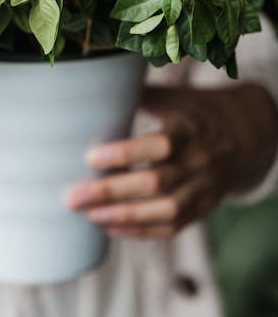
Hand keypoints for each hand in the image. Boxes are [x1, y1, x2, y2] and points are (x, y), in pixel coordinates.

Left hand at [66, 84, 277, 238]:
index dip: (125, 153)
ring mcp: (204, 188)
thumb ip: (139, 95)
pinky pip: (173, 227)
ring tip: (88, 216)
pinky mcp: (203, 208)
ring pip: (166, 210)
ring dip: (125, 216)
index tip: (90, 158)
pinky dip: (141, 231)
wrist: (243, 135)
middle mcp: (200, 160)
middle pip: (157, 182)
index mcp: (190, 128)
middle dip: (112, 192)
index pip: (159, 145)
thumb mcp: (174, 96)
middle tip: (73, 196)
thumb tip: (95, 85)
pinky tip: (110, 228)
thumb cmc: (194, 111)